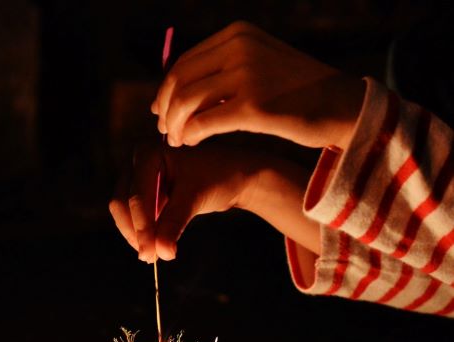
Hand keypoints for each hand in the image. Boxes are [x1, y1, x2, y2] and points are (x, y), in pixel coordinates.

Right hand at [109, 138, 257, 262]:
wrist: (232, 174)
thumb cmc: (217, 176)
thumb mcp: (195, 198)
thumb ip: (174, 223)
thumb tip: (162, 252)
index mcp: (148, 153)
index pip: (138, 196)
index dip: (142, 227)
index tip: (151, 253)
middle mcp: (136, 161)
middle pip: (123, 203)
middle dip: (136, 231)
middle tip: (150, 257)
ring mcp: (136, 175)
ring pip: (124, 210)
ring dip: (136, 233)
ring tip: (153, 254)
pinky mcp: (141, 190)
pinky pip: (133, 214)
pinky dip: (142, 230)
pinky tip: (153, 244)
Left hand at [151, 21, 364, 150]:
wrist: (343, 106)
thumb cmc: (298, 93)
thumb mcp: (259, 64)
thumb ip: (222, 70)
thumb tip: (174, 93)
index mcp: (238, 34)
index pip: (184, 63)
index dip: (166, 91)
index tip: (161, 112)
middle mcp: (240, 47)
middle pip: (179, 81)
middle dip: (165, 109)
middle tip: (165, 130)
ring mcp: (247, 74)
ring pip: (186, 102)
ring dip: (175, 125)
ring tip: (177, 139)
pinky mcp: (253, 106)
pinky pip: (203, 123)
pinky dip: (190, 135)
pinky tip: (191, 143)